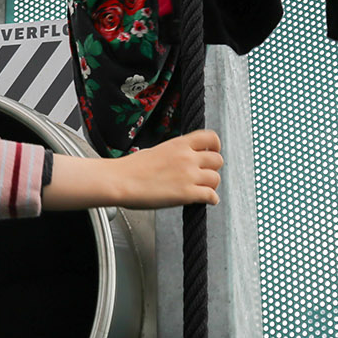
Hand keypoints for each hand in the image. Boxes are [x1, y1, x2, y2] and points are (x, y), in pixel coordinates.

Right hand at [42, 129, 222, 209]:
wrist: (120, 181)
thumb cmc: (131, 168)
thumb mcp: (156, 150)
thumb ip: (174, 153)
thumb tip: (181, 160)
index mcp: (179, 144)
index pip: (210, 137)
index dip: (215, 146)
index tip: (212, 151)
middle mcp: (187, 157)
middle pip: (217, 160)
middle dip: (213, 168)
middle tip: (205, 174)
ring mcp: (188, 175)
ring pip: (216, 178)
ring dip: (211, 185)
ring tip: (204, 189)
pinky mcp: (187, 193)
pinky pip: (211, 196)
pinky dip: (211, 199)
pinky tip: (206, 200)